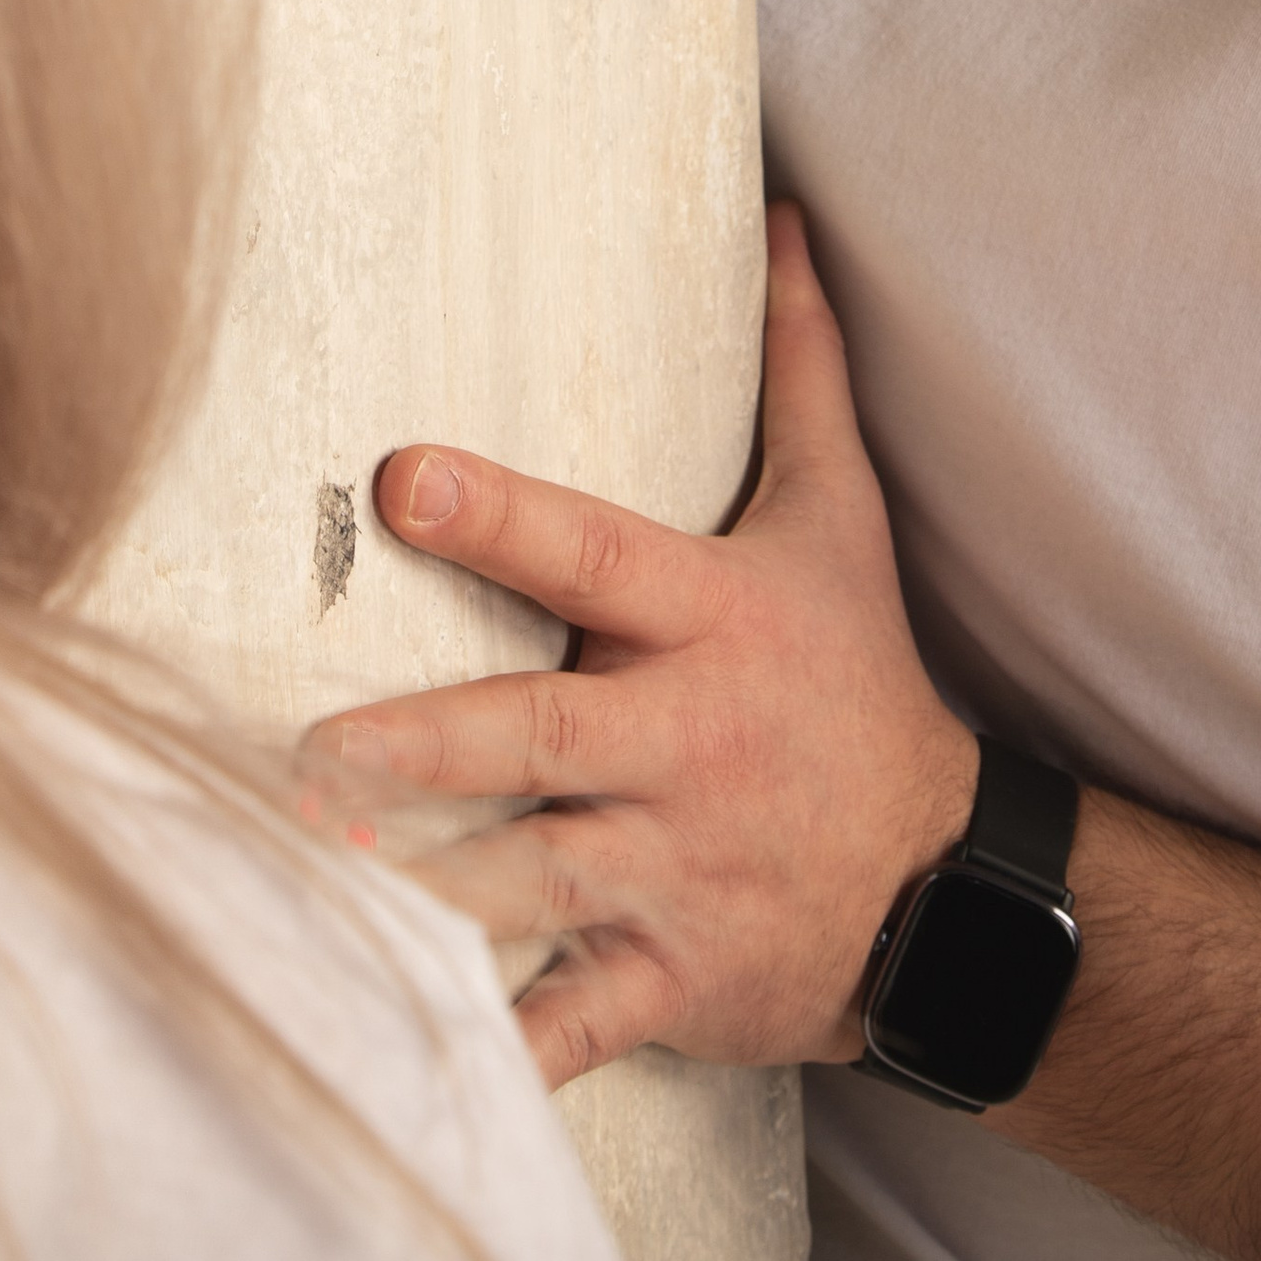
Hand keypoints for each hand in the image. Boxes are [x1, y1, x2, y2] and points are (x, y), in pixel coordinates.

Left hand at [313, 200, 979, 1084]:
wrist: (941, 888)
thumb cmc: (856, 679)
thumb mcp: (838, 518)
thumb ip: (800, 370)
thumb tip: (783, 219)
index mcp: (714, 621)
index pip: (597, 554)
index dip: (504, 515)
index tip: (406, 479)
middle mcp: (688, 742)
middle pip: (547, 733)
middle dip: (438, 740)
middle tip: (318, 741)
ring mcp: (677, 868)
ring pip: (540, 877)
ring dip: (433, 886)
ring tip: (320, 874)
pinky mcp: (671, 975)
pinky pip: (575, 1018)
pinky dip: (502, 1040)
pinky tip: (415, 1041)